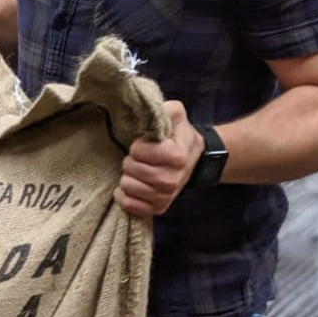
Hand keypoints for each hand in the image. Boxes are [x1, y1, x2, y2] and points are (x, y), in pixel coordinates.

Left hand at [115, 101, 203, 216]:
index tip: (143, 145)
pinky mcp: (158, 208)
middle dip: (130, 160)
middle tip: (139, 159)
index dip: (137, 145)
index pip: (138, 151)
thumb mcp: (176, 115)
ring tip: (137, 171)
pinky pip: (129, 205)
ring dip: (128, 177)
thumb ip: (164, 109)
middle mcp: (172, 180)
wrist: (193, 160)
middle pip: (131, 169)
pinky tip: (132, 185)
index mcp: (177, 156)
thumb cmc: (179, 137)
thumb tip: (150, 108)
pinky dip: (125, 195)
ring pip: (127, 187)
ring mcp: (165, 197)